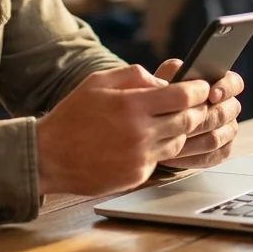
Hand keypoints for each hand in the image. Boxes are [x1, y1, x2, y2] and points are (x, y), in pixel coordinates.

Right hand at [36, 65, 211, 195]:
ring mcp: (139, 157)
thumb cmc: (73, 115)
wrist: (49, 156)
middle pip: (188, 120)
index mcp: (131, 105)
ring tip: (166, 121)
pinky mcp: (137, 176)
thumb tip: (164, 82)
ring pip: (178, 141)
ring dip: (179, 130)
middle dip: (196, 110)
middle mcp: (140, 133)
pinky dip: (159, 148)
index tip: (202, 86)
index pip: (183, 97)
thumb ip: (134, 75)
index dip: (198, 90)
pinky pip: (160, 159)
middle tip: (194, 104)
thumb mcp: (98, 82)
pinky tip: (144, 140)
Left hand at [153, 59, 243, 169]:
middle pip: (226, 112)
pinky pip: (213, 156)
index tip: (212, 94)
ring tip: (171, 140)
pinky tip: (174, 156)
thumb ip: (165, 76)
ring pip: (217, 137)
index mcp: (218, 84)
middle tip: (181, 122)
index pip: (235, 83)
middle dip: (202, 117)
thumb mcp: (157, 83)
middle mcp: (227, 107)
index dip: (226, 88)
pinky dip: (192, 157)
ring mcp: (227, 130)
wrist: (152, 129)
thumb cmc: (158, 102)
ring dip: (193, 139)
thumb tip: (170, 78)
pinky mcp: (221, 152)